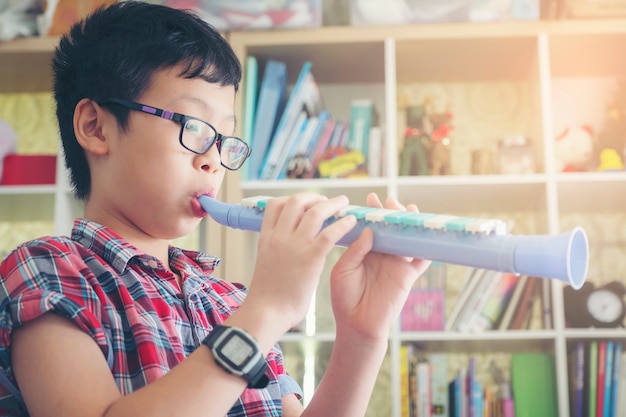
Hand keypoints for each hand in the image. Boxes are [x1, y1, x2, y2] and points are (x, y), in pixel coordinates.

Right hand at [245, 192, 356, 332]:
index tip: (305, 202)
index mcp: (266, 237)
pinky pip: (329, 233)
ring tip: (344, 204)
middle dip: (314, 197)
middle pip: (296, 201)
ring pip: (315, 212)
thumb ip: (276, 249)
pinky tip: (351, 222)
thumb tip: (286, 247)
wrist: (266, 312)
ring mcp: (294, 245)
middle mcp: (279, 236)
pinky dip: (342, 224)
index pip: (275, 204)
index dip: (292, 199)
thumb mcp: (265, 262)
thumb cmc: (267, 295)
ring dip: (332, 204)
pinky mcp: (310, 258)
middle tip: (326, 201)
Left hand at [330, 193, 430, 340]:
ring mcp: (396, 263)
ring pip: (407, 238)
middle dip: (391, 213)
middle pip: (391, 228)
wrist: (356, 325)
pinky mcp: (408, 275)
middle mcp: (381, 254)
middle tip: (390, 200)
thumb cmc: (345, 298)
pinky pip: (421, 258)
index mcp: (364, 250)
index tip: (371, 198)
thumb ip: (355, 250)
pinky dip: (426, 246)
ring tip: (409, 209)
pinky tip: (426, 233)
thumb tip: (369, 230)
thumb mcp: (343, 270)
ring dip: (410, 224)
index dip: (372, 212)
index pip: (370, 226)